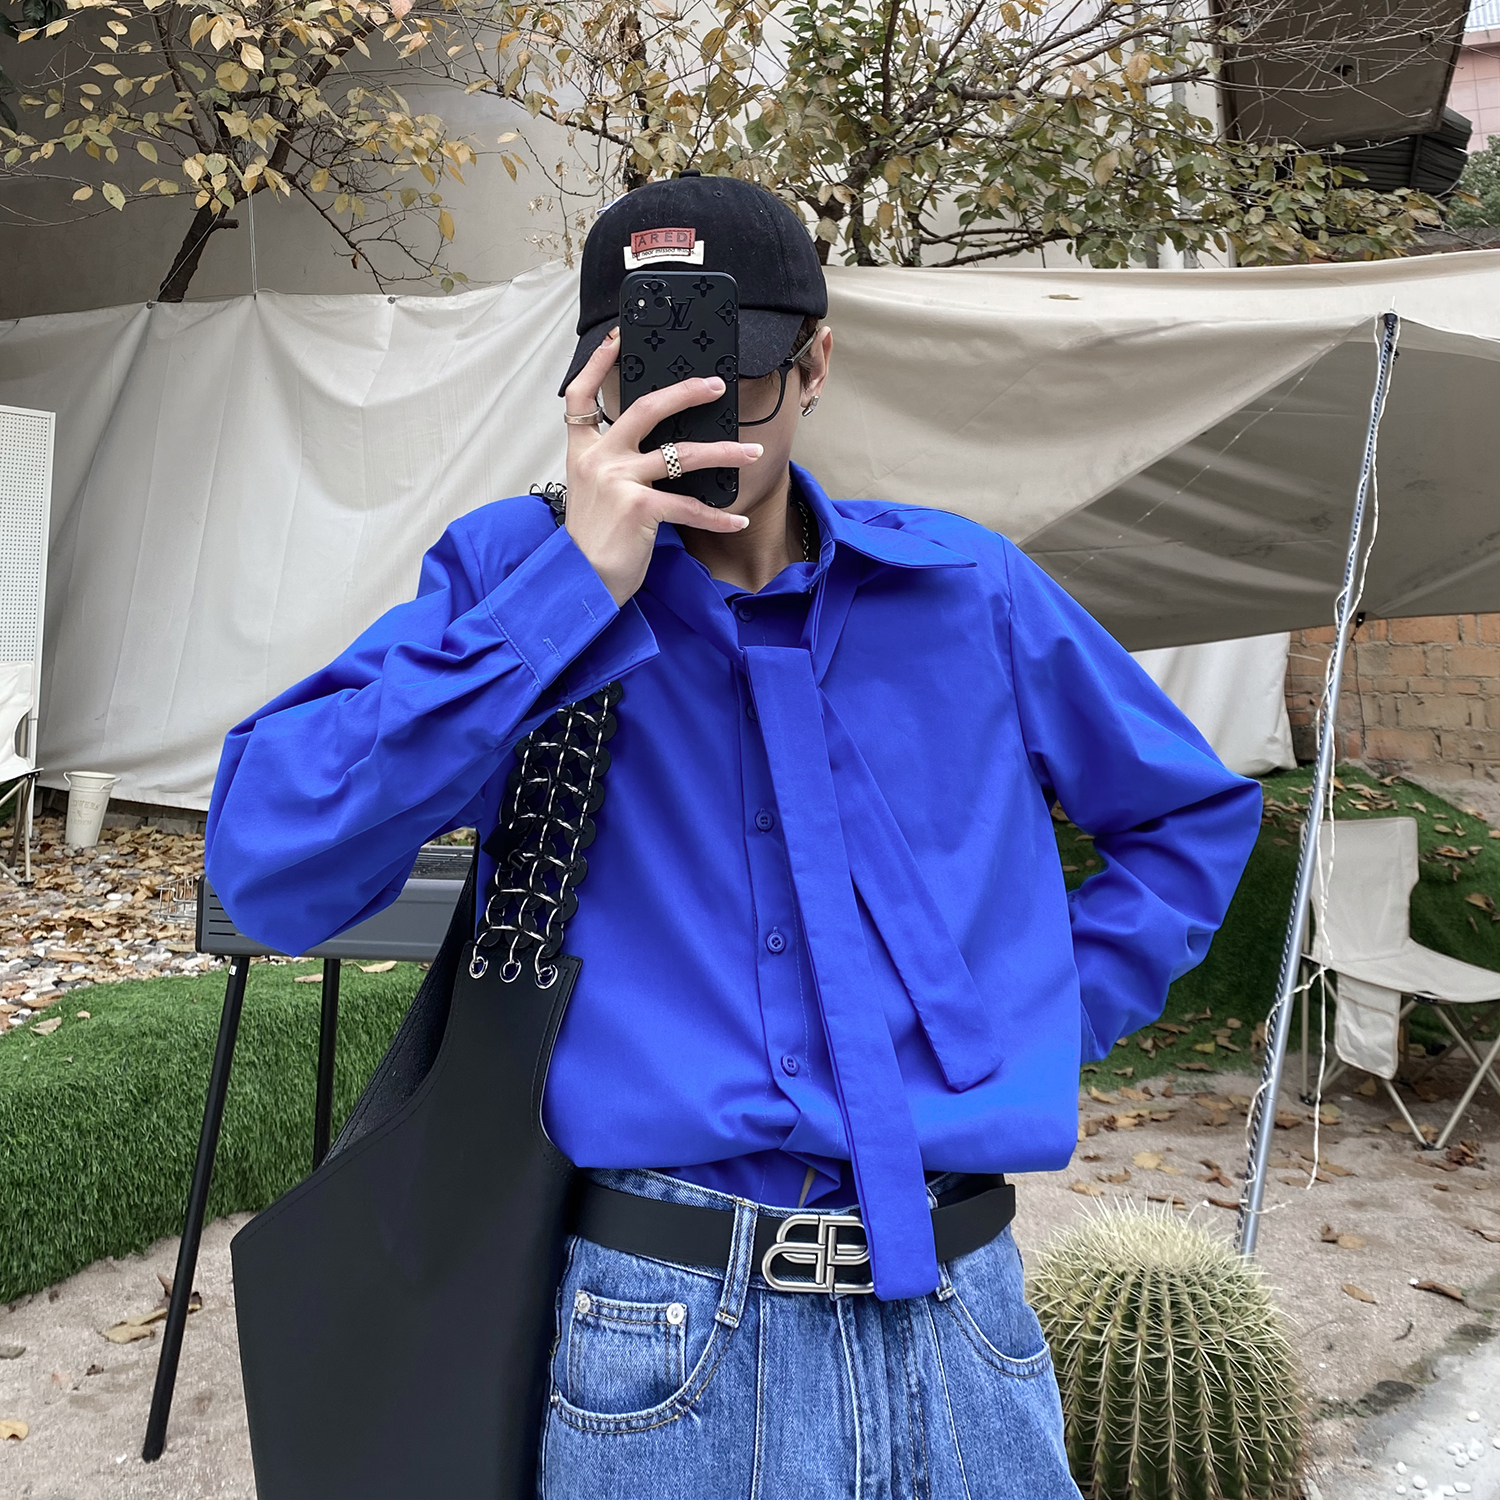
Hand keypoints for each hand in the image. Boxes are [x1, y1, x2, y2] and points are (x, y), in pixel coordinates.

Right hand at [562, 328, 760, 605]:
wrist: (580, 582)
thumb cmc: (593, 540)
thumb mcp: (594, 493)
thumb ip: (616, 465)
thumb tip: (660, 450)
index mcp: (583, 452)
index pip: (580, 395)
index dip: (598, 363)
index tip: (617, 338)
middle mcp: (598, 459)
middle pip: (646, 408)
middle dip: (687, 391)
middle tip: (716, 385)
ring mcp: (618, 481)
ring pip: (681, 455)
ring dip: (723, 452)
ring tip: (752, 452)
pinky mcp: (639, 508)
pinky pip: (688, 506)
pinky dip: (716, 516)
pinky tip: (735, 520)